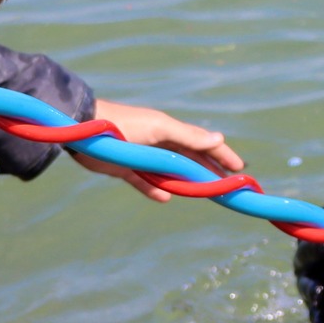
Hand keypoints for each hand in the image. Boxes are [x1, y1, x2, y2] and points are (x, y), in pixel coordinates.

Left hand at [71, 99, 243, 201]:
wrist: (84, 128)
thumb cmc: (124, 125)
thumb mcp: (159, 129)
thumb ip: (187, 136)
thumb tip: (219, 139)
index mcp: (169, 130)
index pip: (202, 144)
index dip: (221, 155)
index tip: (239, 168)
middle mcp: (158, 143)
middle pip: (189, 160)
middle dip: (208, 171)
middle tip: (226, 185)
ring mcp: (142, 156)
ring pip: (169, 173)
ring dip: (185, 182)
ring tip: (200, 193)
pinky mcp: (124, 168)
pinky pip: (144, 182)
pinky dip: (154, 189)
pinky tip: (165, 197)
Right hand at [293, 180, 323, 322]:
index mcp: (318, 239)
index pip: (308, 230)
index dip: (314, 228)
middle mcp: (312, 265)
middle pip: (304, 257)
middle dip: (313, 253)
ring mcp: (316, 291)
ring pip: (308, 290)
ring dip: (312, 290)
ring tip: (321, 292)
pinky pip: (319, 322)